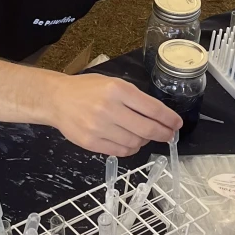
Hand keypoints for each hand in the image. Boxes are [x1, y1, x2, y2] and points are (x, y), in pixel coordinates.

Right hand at [48, 74, 180, 156]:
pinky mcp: (91, 142)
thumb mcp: (113, 83)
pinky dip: (131, 149)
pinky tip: (131, 142)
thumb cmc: (87, 89)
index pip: (152, 108)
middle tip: (169, 135)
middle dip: (163, 134)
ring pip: (135, 142)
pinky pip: (120, 151)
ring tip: (144, 136)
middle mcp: (109, 108)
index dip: (169, 119)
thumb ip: (134, 98)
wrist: (57, 99)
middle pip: (147, 128)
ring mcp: (99, 127)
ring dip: (145, 141)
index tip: (177, 124)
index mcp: (117, 90)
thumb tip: (159, 116)